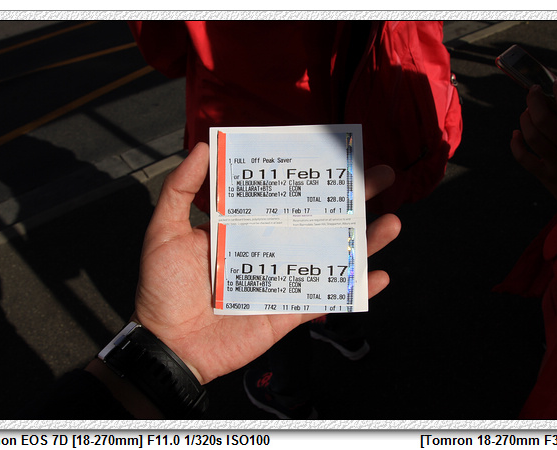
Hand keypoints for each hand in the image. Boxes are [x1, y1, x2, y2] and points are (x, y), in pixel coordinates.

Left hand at [132, 142, 400, 384]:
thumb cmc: (163, 288)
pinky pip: (325, 298)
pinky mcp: (288, 311)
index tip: (336, 153)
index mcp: (243, 227)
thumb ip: (179, 190)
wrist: (167, 345)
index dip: (309, 175)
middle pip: (317, 219)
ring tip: (393, 222)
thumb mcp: (164, 231)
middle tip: (384, 176)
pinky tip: (379, 276)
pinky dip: (353, 290)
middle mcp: (269, 247)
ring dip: (364, 241)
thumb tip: (202, 146)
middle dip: (352, 199)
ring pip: (330, 255)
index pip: (283, 195)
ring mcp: (283, 279)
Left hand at [510, 62, 556, 208]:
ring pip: (533, 137)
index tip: (555, 83)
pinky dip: (516, 144)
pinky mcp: (547, 177)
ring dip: (525, 120)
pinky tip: (516, 134)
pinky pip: (524, 158)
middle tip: (533, 91)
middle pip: (545, 121)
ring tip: (527, 111)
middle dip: (534, 101)